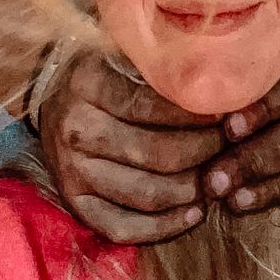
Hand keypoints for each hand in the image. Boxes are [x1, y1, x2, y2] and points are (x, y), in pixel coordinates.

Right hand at [40, 54, 223, 243]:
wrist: (51, 94)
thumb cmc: (103, 70)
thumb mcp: (124, 52)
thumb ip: (162, 65)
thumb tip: (218, 78)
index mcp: (89, 85)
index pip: (152, 107)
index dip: (196, 116)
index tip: (227, 116)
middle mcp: (78, 129)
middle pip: (156, 154)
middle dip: (204, 153)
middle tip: (228, 146)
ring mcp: (73, 170)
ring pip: (146, 194)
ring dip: (191, 191)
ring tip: (217, 178)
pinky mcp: (75, 202)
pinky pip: (122, 227)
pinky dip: (164, 227)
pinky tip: (194, 213)